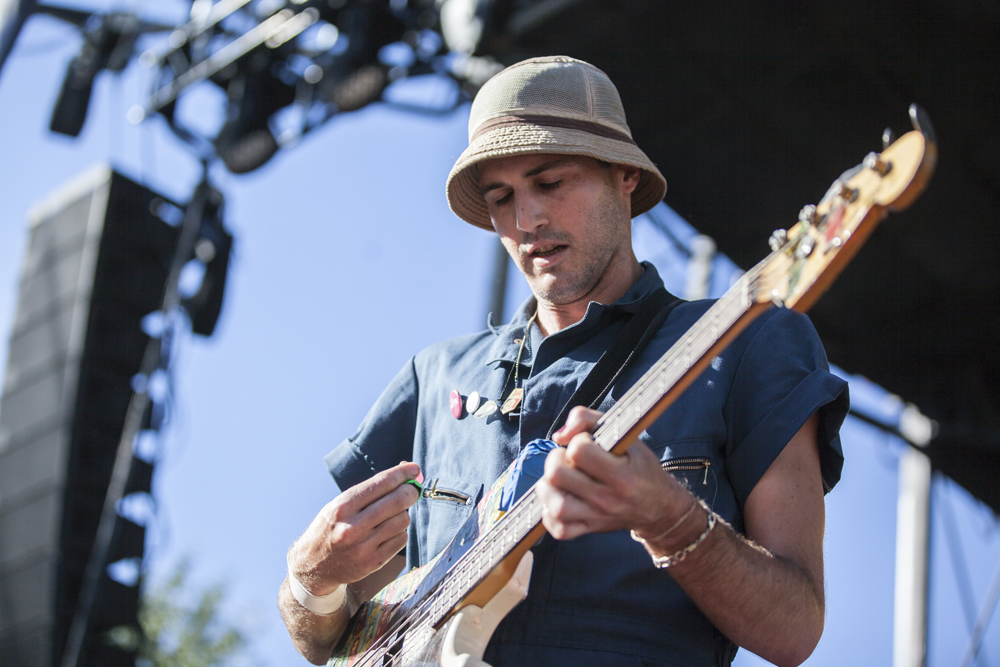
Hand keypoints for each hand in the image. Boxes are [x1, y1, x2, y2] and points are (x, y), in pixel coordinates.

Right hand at [289, 462, 420, 593]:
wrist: (313, 565)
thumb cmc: (330, 528)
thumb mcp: (340, 504)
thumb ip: (370, 490)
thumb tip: (404, 471)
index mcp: (342, 507)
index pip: (382, 483)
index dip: (403, 473)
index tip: (414, 468)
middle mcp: (352, 526)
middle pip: (398, 501)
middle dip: (411, 491)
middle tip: (412, 490)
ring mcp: (363, 547)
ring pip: (403, 520)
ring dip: (402, 514)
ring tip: (390, 516)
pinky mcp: (373, 563)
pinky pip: (401, 539)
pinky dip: (399, 532)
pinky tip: (387, 533)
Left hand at [537, 406, 691, 540]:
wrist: (659, 507)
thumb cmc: (640, 467)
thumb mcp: (626, 436)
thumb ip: (589, 420)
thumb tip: (559, 436)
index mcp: (621, 475)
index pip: (579, 451)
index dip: (577, 441)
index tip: (587, 443)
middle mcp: (608, 499)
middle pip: (557, 476)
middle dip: (556, 460)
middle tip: (568, 459)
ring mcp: (596, 517)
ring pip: (555, 506)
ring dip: (548, 487)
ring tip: (559, 479)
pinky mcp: (589, 529)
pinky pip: (558, 529)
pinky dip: (550, 514)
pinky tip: (560, 498)